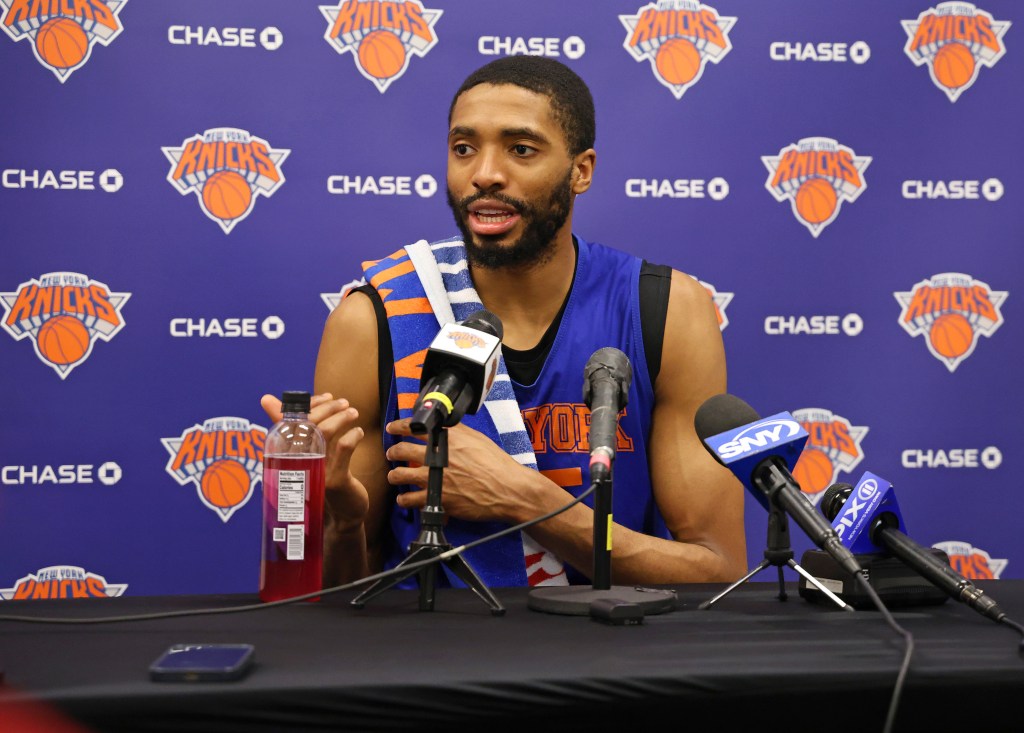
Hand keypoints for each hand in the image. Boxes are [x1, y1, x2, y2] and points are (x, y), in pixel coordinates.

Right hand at [261, 392, 368, 530]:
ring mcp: (315, 472)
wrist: (341, 515)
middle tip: (344, 403)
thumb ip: (297, 429)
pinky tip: (358, 432)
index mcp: (288, 454)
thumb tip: (268, 399)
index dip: (311, 405)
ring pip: (326, 433)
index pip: (293, 420)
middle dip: (328, 408)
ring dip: (342, 417)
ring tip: (353, 413)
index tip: (328, 397)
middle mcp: (297, 463)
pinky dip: (353, 435)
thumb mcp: (310, 453)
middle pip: (310, 424)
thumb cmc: (324, 477)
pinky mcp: (334, 480)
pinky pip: (344, 448)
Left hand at [383, 418, 534, 523]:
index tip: (393, 427)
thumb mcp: (478, 439)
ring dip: (394, 475)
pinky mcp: (436, 499)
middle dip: (393, 451)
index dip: (398, 426)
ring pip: (400, 475)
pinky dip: (404, 500)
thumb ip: (458, 432)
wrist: (506, 489)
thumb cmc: (496, 464)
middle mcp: (437, 456)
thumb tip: (445, 425)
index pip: (414, 427)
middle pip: (401, 450)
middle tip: (392, 453)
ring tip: (395, 476)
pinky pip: (410, 500)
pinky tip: (405, 499)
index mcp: (447, 438)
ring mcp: (434, 478)